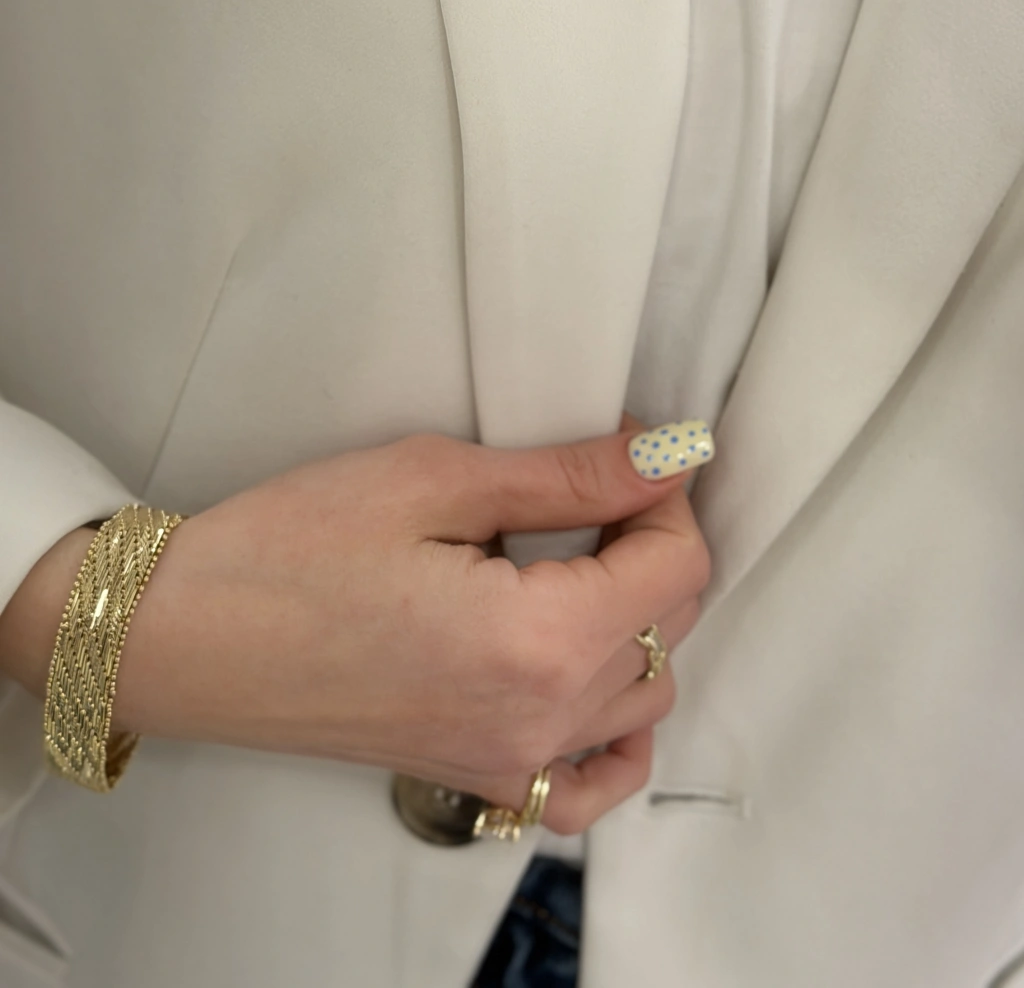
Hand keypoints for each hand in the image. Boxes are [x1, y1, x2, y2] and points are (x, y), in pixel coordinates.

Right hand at [0, 426, 711, 835]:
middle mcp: (538, 721)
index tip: (628, 450)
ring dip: (636, 620)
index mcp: (536, 643)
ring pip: (643, 694)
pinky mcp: (476, 778)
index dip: (664, 495)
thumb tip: (667, 455)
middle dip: (650, 544)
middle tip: (589, 486)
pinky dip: (613, 732)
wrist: (186, 634)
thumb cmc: (290, 546)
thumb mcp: (434, 479)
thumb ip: (568, 476)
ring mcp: (509, 763)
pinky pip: (588, 783)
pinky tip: (585, 674)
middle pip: (668, 627)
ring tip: (571, 558)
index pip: (675, 568)